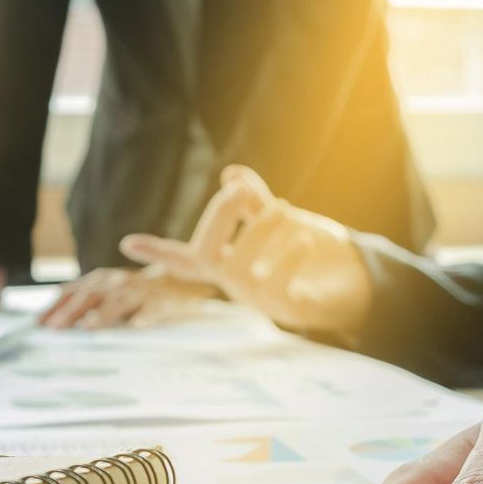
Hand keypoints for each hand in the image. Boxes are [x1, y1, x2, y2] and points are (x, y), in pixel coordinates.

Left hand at [38, 267, 217, 328]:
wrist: (183, 285)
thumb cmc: (140, 293)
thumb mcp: (110, 292)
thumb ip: (86, 300)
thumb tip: (54, 313)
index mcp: (104, 281)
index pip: (74, 292)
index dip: (55, 306)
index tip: (37, 324)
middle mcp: (119, 283)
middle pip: (91, 296)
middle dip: (71, 312)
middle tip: (54, 329)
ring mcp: (141, 292)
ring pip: (120, 301)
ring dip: (103, 314)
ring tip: (88, 327)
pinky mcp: (163, 303)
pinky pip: (154, 311)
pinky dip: (145, 317)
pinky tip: (136, 326)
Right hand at [119, 165, 372, 336]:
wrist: (356, 282)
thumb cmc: (310, 252)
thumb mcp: (279, 219)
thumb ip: (254, 200)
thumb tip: (231, 173)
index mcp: (226, 262)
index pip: (184, 258)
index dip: (156, 251)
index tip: (127, 243)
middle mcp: (234, 284)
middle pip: (206, 253)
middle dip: (219, 216)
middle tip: (241, 190)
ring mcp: (258, 300)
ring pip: (242, 265)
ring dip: (262, 229)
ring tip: (284, 210)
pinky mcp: (286, 310)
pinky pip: (276, 282)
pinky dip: (287, 254)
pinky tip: (303, 238)